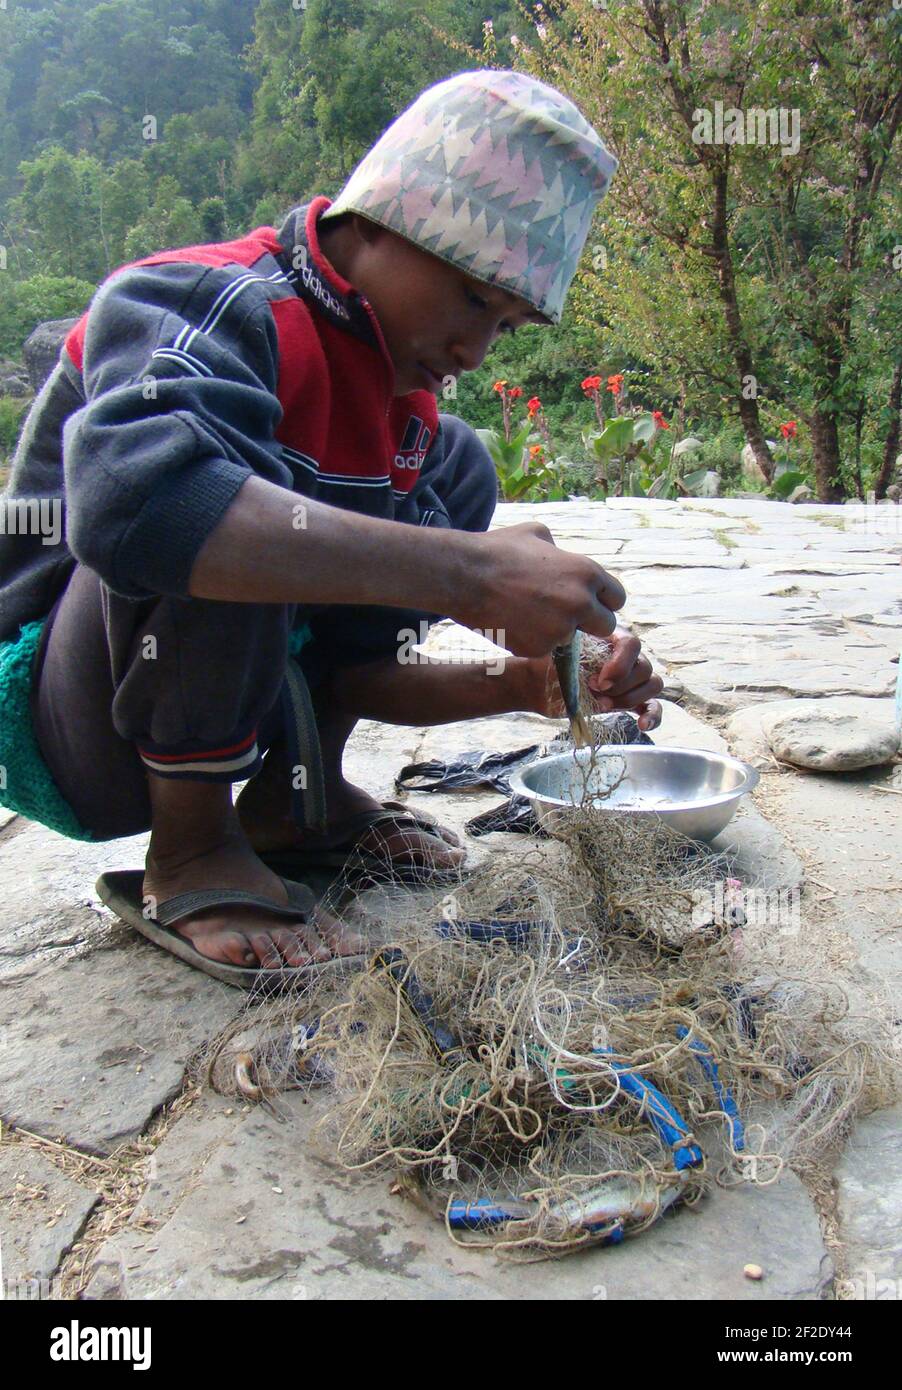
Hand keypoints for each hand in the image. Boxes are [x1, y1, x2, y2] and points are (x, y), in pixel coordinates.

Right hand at [457, 523, 626, 656]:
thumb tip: (562, 556)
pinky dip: (534, 642)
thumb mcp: (536, 533)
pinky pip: (546, 650)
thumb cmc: (498, 550)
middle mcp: (580, 603)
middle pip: (605, 625)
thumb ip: (559, 550)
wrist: (464, 576)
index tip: (589, 603)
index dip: (602, 601)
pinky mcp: (539, 648)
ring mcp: (561, 628)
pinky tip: (514, 625)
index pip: (617, 598)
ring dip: (558, 633)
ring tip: (529, 616)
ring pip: (573, 640)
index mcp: (587, 572)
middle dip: (588, 623)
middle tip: (564, 616)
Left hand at [525, 627, 663, 731]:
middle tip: (593, 691)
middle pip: (644, 668)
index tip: (597, 682)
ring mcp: (629, 678)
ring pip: (652, 684)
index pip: (632, 644)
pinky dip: (653, 716)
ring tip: (601, 705)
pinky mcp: (627, 700)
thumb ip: (581, 655)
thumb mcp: (561, 655)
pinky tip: (643, 725)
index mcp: (610, 637)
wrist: (538, 684)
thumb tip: (594, 667)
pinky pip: (652, 706)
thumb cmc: (548, 665)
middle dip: (620, 686)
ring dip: (629, 699)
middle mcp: (625, 655)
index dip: (620, 665)